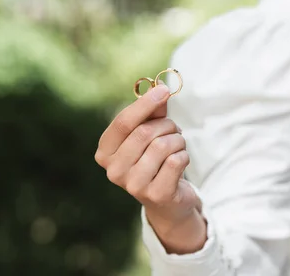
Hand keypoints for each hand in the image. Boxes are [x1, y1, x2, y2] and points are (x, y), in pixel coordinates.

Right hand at [95, 84, 200, 229]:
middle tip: (174, 129)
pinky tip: (180, 162)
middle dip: (166, 125)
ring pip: (162, 146)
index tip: (163, 90)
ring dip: (177, 140)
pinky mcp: (156, 195)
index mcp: (105, 152)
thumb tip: (160, 90)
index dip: (144, 104)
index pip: (123, 123)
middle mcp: (114, 171)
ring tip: (177, 147)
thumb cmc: (155, 159)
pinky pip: (175, 161)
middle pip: (144, 133)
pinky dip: (184, 155)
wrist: (167, 201)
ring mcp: (134, 186)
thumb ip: (152, 111)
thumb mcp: (150, 132)